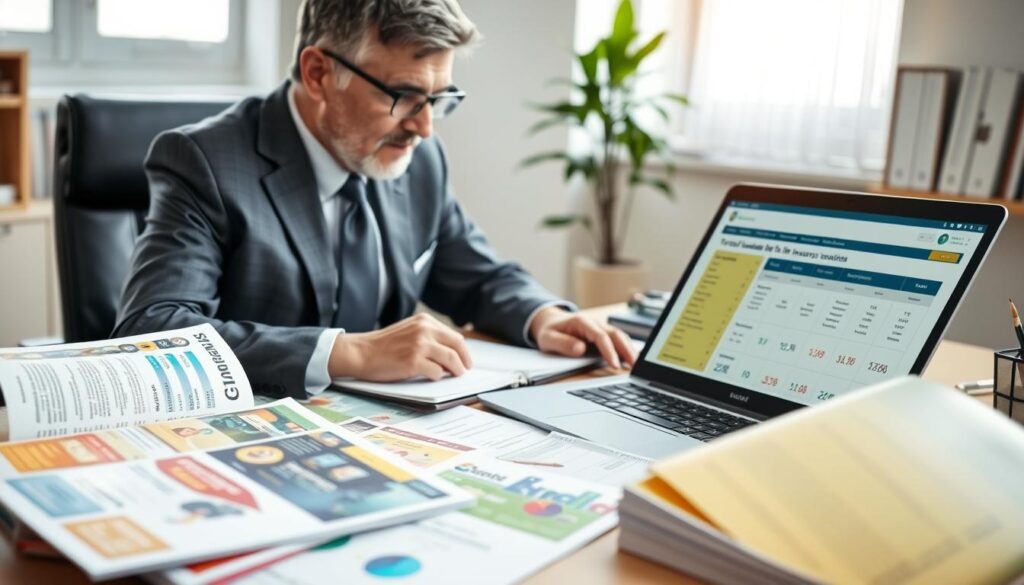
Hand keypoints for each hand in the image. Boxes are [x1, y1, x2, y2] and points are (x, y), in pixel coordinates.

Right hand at [328, 314, 472, 381]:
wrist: (361, 352)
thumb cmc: (383, 345)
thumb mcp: (409, 331)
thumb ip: (428, 337)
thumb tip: (451, 353)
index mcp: (425, 321)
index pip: (454, 336)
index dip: (463, 350)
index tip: (465, 359)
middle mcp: (424, 330)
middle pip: (457, 346)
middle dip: (464, 360)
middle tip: (464, 370)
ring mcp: (420, 345)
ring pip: (451, 360)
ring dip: (455, 370)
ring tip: (453, 376)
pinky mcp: (414, 361)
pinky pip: (437, 372)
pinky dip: (437, 377)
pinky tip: (431, 377)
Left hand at [528, 307, 636, 369]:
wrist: (550, 323)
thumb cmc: (549, 331)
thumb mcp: (548, 338)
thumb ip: (563, 343)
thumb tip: (580, 349)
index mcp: (582, 322)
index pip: (600, 336)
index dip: (609, 351)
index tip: (614, 364)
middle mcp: (594, 323)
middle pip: (616, 334)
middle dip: (627, 350)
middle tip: (635, 366)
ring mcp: (600, 328)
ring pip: (619, 336)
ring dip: (629, 350)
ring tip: (637, 366)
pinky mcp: (603, 334)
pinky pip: (617, 341)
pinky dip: (626, 349)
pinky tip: (631, 361)